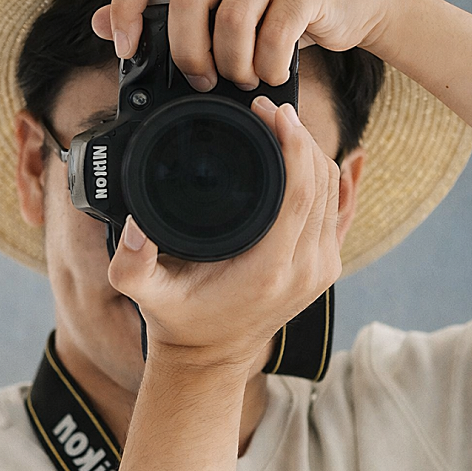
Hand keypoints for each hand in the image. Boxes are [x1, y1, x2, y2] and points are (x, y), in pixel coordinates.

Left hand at [91, 0, 393, 89]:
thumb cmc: (277, 4)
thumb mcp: (219, 1)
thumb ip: (165, 10)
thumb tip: (98, 23)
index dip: (125, 11)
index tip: (127, 50)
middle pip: (187, 2)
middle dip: (188, 55)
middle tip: (201, 80)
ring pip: (230, 24)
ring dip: (233, 66)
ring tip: (242, 77)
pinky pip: (273, 38)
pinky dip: (266, 69)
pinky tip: (270, 73)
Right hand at [107, 96, 340, 369]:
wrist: (211, 360)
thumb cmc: (182, 322)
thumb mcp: (147, 295)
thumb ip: (131, 264)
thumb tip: (132, 227)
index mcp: (269, 269)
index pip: (300, 190)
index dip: (291, 142)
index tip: (270, 111)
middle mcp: (306, 269)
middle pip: (323, 182)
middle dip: (302, 136)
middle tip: (270, 110)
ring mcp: (322, 269)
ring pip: (335, 191)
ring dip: (314, 152)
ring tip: (283, 126)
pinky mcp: (326, 267)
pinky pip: (340, 210)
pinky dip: (332, 177)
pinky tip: (314, 152)